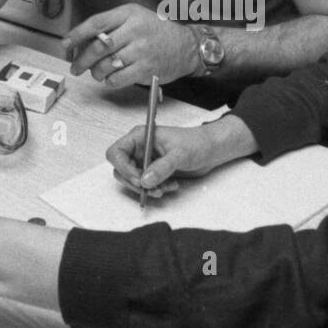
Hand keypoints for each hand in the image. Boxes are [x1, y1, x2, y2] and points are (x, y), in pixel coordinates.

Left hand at [61, 5, 196, 87]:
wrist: (186, 46)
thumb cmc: (157, 32)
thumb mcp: (136, 18)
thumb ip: (112, 26)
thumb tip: (84, 41)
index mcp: (129, 14)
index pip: (97, 23)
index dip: (77, 34)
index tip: (66, 44)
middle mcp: (135, 30)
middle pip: (98, 47)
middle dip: (82, 59)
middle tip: (75, 66)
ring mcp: (142, 50)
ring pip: (106, 65)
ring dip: (96, 72)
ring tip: (96, 72)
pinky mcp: (146, 68)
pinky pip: (117, 79)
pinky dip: (110, 80)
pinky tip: (111, 77)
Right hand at [106, 122, 228, 196]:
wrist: (211, 150)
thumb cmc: (197, 143)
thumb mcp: (180, 154)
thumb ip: (162, 167)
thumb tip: (145, 180)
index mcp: (141, 137)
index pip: (116, 152)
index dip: (122, 168)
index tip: (138, 179)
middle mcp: (140, 149)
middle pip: (121, 170)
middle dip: (135, 182)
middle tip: (151, 189)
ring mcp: (146, 161)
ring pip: (133, 181)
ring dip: (147, 188)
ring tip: (165, 187)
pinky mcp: (153, 172)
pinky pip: (145, 186)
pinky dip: (155, 190)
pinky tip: (171, 185)